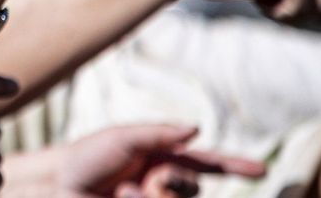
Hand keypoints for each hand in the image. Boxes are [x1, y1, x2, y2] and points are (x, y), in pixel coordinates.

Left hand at [0, 124, 265, 196]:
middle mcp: (163, 182)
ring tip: (122, 192)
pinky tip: (122, 197)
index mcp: (162, 158)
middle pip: (193, 186)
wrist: (58, 186)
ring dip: (152, 197)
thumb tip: (197, 129)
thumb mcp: (124, 139)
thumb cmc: (88, 157)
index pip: (206, 162)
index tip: (262, 169)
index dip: (235, 165)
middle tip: (146, 178)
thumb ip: (160, 133)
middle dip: (175, 181)